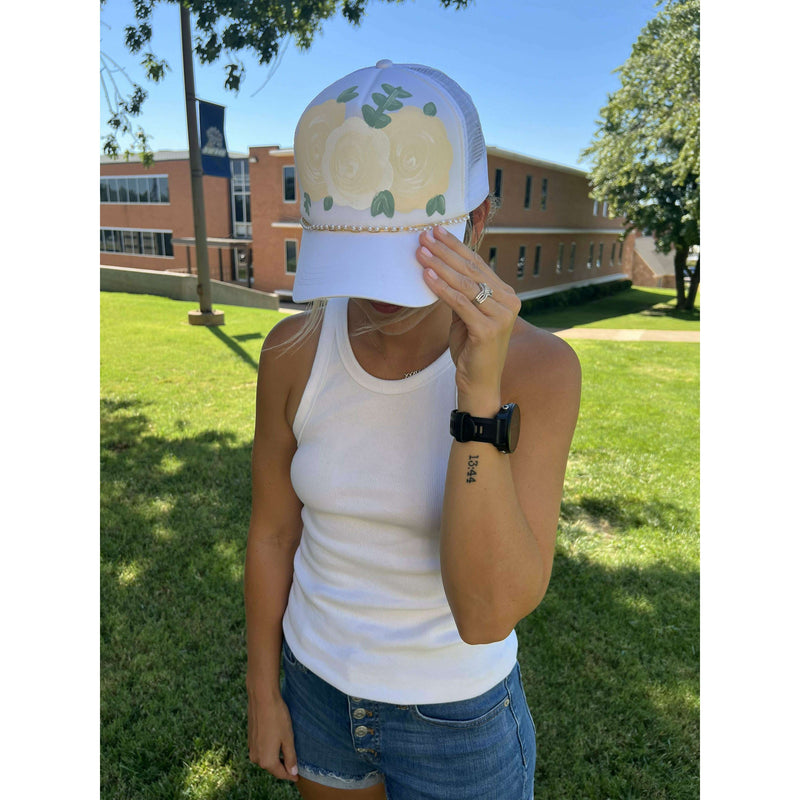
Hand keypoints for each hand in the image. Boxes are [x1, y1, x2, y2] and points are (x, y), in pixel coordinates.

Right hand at [247, 690, 298, 782]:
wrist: (262, 698)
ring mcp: (251, 748)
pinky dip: (270, 750)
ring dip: (276, 758)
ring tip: (287, 756)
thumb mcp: (288, 738)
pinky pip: (262, 750)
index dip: (290, 775)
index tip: (298, 777)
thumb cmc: (277, 717)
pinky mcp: (250, 739)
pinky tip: (277, 744)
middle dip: (283, 767)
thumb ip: (290, 757)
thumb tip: (292, 772)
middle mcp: (256, 757)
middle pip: (272, 767)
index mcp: (266, 760)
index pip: (281, 773)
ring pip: (267, 758)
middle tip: (294, 767)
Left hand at [417, 224, 520, 415]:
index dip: (456, 247)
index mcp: (506, 295)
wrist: (480, 383)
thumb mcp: (467, 315)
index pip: (477, 264)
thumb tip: (441, 266)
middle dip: (445, 251)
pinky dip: (441, 289)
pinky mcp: (488, 330)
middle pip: (471, 270)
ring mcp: (501, 316)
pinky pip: (460, 303)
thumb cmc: (472, 349)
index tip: (437, 232)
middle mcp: (509, 302)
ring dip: (440, 266)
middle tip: (425, 236)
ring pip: (465, 284)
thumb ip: (462, 293)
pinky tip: (426, 277)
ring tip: (421, 252)